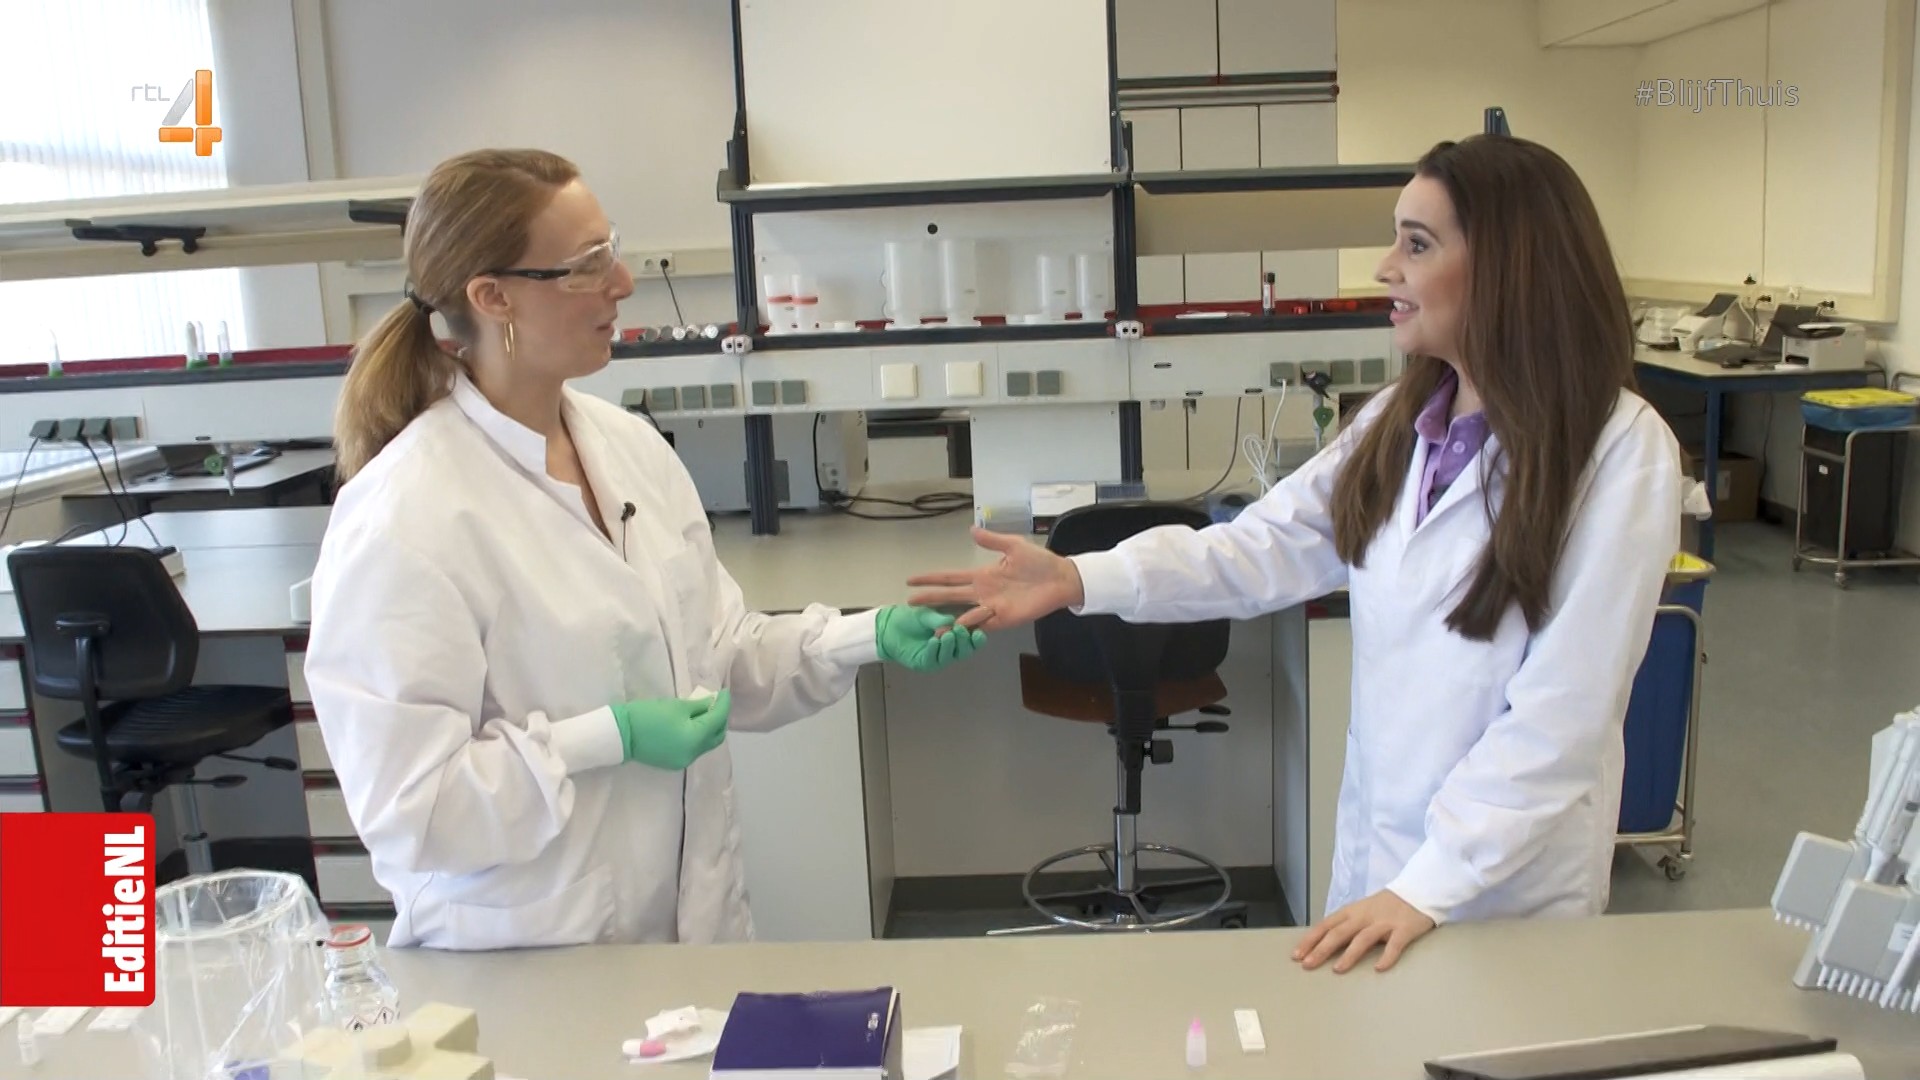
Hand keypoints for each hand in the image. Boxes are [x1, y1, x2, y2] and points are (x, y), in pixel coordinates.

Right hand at [610, 690, 729, 769]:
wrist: (621, 734)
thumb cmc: (648, 716)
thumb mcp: (676, 706)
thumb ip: (698, 706)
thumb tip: (712, 704)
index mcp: (695, 739)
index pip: (718, 720)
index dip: (724, 704)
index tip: (725, 693)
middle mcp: (693, 754)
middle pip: (717, 736)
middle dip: (720, 719)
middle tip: (717, 704)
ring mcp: (684, 760)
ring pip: (706, 744)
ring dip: (710, 729)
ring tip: (705, 713)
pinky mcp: (675, 763)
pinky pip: (694, 749)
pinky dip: (698, 737)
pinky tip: (693, 725)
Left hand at [875, 605, 984, 671]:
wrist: (889, 626)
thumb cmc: (911, 619)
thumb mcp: (928, 614)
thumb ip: (940, 619)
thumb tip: (953, 621)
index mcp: (955, 637)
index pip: (971, 641)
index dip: (977, 638)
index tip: (979, 632)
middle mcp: (949, 650)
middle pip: (964, 651)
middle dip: (964, 641)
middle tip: (961, 631)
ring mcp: (937, 658)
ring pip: (950, 656)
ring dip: (950, 646)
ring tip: (947, 634)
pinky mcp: (925, 663)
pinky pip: (933, 659)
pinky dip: (935, 650)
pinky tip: (934, 641)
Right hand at [905, 527, 1084, 631]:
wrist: (1060, 578)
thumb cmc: (1039, 562)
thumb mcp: (1013, 546)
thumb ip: (992, 540)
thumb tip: (971, 530)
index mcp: (982, 575)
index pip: (950, 577)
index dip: (931, 579)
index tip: (912, 581)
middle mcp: (982, 593)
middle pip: (950, 597)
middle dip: (930, 600)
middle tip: (910, 603)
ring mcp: (991, 607)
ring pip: (962, 614)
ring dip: (946, 620)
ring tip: (929, 625)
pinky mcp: (1003, 619)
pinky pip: (982, 624)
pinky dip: (969, 627)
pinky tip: (956, 628)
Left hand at [1291, 890, 1435, 972]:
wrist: (1416, 892)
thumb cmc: (1384, 907)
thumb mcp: (1360, 911)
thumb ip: (1345, 925)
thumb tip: (1321, 944)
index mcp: (1351, 912)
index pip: (1326, 925)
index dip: (1310, 940)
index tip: (1297, 955)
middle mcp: (1365, 916)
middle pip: (1339, 932)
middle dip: (1322, 949)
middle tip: (1308, 964)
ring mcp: (1384, 922)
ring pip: (1363, 938)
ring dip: (1349, 954)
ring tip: (1337, 969)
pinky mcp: (1404, 929)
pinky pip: (1395, 945)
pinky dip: (1387, 956)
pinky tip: (1379, 968)